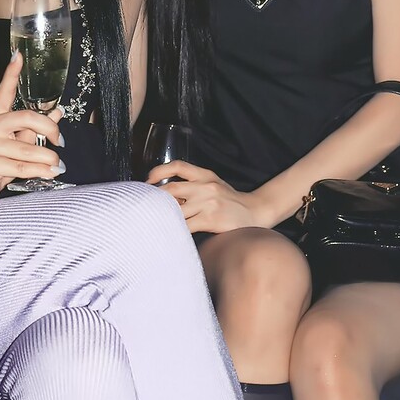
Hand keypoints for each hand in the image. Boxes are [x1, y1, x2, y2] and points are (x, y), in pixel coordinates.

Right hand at [0, 52, 64, 204]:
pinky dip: (39, 171)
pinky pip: (21, 166)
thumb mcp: (14, 145)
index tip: (18, 55)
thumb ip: (33, 130)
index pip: (3, 92)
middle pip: (26, 118)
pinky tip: (49, 174)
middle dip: (49, 129)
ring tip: (58, 166)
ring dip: (48, 159)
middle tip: (60, 142)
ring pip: (27, 149)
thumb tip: (57, 113)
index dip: (11, 73)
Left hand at [146, 159, 265, 231]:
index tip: (147, 181)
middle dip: (154, 199)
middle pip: (171, 189)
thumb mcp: (214, 184)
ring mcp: (208, 203)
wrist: (255, 212)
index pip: (178, 166)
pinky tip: (169, 233)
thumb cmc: (230, 201)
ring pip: (175, 209)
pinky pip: (185, 225)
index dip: (158, 171)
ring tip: (152, 222)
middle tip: (144, 207)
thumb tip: (165, 195)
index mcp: (205, 175)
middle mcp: (205, 186)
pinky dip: (175, 229)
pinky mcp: (210, 219)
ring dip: (162, 216)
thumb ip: (194, 185)